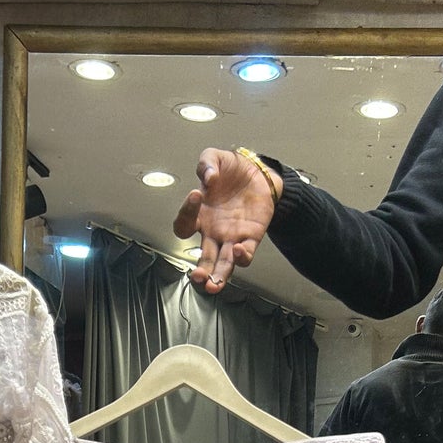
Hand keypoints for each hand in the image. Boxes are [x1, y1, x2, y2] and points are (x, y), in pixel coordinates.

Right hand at [172, 147, 279, 292]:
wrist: (259, 173)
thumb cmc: (232, 169)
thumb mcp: (215, 157)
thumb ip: (207, 163)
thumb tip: (208, 178)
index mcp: (199, 216)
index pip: (183, 225)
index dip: (186, 213)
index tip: (196, 195)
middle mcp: (213, 232)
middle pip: (203, 258)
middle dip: (200, 270)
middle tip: (198, 277)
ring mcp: (232, 238)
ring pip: (223, 264)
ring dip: (218, 276)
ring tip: (213, 285)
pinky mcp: (251, 238)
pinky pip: (246, 254)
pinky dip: (242, 257)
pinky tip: (238, 252)